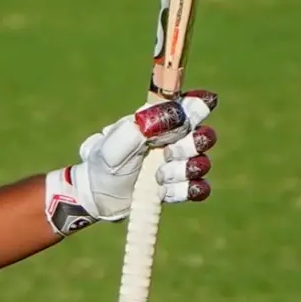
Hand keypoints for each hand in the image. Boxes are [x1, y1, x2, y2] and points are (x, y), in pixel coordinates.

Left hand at [44, 91, 217, 235]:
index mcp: (156, 122)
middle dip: (191, 145)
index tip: (205, 105)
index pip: (187, 107)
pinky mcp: (176, 188)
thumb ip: (144, 126)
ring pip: (201, 163)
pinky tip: (169, 190)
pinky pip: (198, 188)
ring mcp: (175, 165)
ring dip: (182, 170)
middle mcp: (170, 140)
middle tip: (168, 153)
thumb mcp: (117, 143)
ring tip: (157, 176)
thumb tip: (177, 114)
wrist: (96, 196)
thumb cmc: (103, 163)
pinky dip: (188, 189)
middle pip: (202, 136)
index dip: (199, 105)